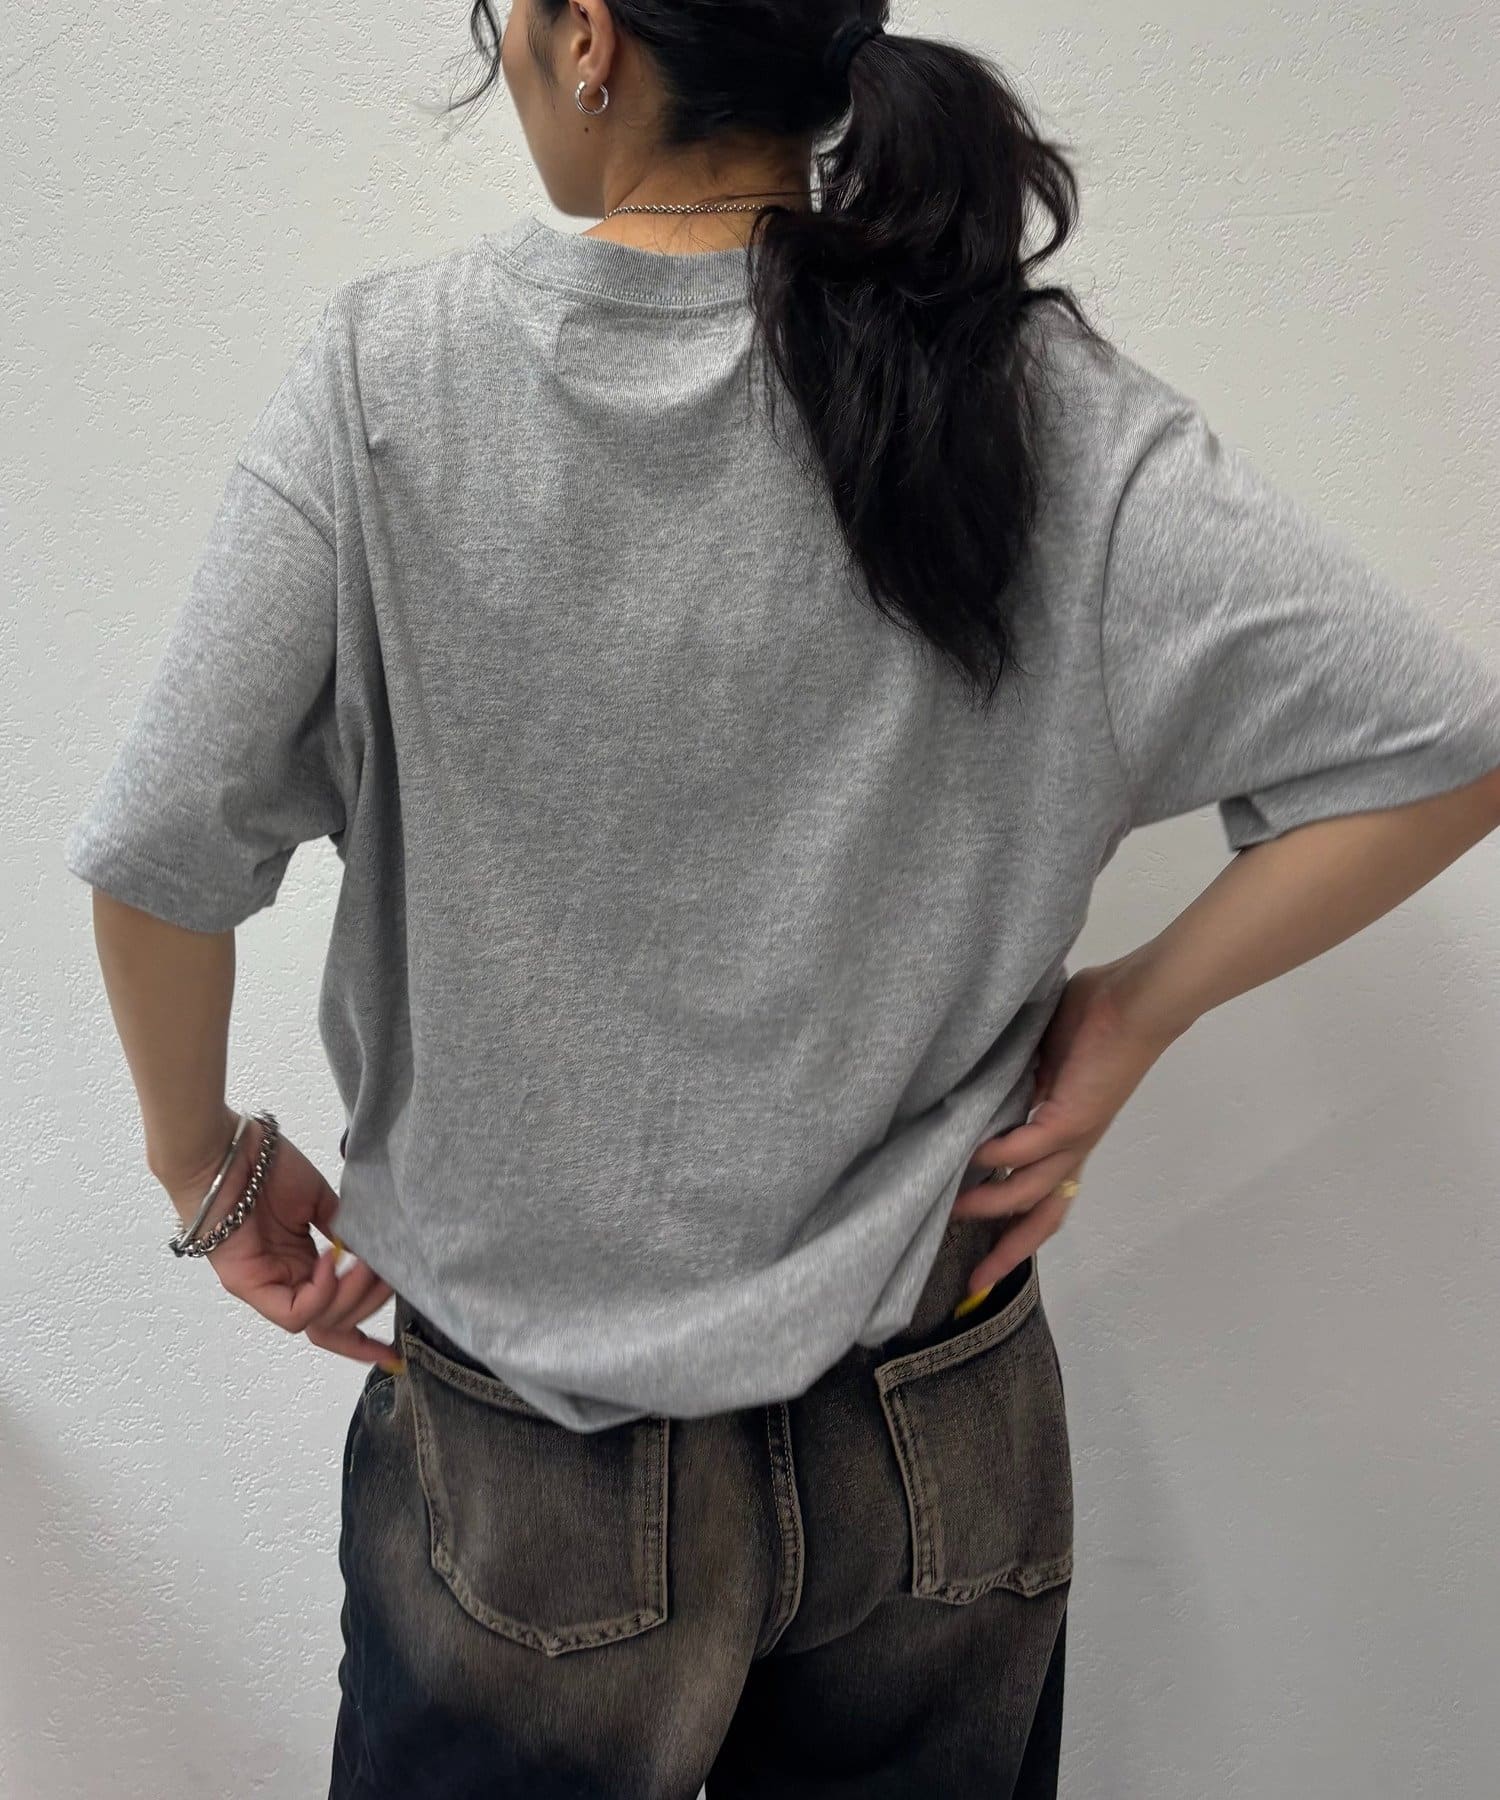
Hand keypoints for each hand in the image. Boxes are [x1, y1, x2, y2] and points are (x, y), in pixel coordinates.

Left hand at [164, 1119, 398, 1369]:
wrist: (228, 1149)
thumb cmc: (268, 1166)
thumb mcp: (318, 1202)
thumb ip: (342, 1232)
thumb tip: (372, 1254)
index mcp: (300, 1267)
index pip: (333, 1317)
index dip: (362, 1339)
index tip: (394, 1351)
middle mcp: (283, 1284)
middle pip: (333, 1324)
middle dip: (369, 1306)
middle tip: (390, 1275)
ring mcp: (264, 1288)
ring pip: (317, 1323)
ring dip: (351, 1297)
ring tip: (368, 1264)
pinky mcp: (247, 1285)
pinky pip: (292, 1313)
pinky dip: (321, 1293)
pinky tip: (332, 1260)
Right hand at [949, 961, 1174, 1297]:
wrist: (1137, 999)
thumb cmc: (1097, 1014)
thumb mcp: (1043, 1055)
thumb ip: (1018, 1078)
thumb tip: (980, 1084)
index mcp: (1069, 1135)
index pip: (1043, 1196)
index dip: (1015, 1230)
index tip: (985, 1259)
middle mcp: (1074, 1145)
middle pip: (1043, 1216)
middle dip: (1009, 1253)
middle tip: (974, 1283)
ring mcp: (1074, 1135)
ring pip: (1032, 1191)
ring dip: (992, 1206)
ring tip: (953, 1211)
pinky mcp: (1071, 1116)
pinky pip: (1026, 1150)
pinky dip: (998, 1160)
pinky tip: (969, 1159)